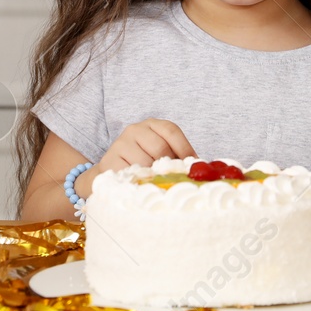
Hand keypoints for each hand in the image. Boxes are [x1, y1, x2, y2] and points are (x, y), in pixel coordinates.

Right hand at [77, 119, 194, 197]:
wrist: (112, 170)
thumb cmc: (144, 161)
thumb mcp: (160, 152)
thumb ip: (177, 155)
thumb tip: (201, 167)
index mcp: (151, 124)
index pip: (171, 131)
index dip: (185, 148)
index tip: (193, 165)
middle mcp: (135, 129)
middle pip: (160, 148)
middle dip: (170, 166)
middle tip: (175, 179)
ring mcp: (121, 144)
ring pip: (146, 163)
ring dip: (155, 176)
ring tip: (159, 184)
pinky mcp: (109, 161)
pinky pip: (130, 174)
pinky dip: (140, 182)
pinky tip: (144, 186)